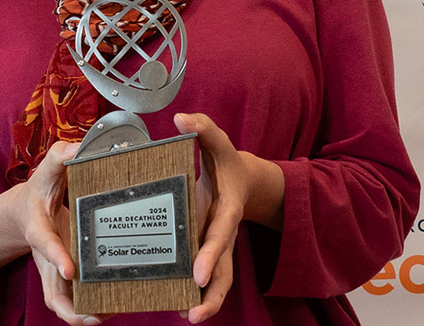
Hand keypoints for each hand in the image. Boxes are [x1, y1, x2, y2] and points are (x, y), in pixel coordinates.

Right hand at [18, 142, 109, 325]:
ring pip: (64, 305)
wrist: (26, 211)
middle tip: (98, 314)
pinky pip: (76, 299)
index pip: (45, 245)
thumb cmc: (40, 192)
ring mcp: (54, 270)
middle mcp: (46, 257)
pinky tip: (116, 304)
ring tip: (114, 312)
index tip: (70, 270)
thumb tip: (78, 147)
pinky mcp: (66, 275)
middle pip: (52, 294)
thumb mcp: (46, 171)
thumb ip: (59, 157)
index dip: (56, 257)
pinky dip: (91, 308)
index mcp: (38, 229)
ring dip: (85, 315)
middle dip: (72, 310)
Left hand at [172, 113, 270, 323]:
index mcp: (228, 209)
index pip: (221, 232)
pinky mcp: (209, 253)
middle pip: (223, 268)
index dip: (211, 252)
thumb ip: (203, 128)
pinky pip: (208, 279)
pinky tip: (177, 307)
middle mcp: (224, 233)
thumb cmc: (227, 164)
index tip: (198, 273)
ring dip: (207, 303)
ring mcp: (218, 247)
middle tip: (194, 313)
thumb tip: (181, 118)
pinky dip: (198, 296)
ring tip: (187, 318)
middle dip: (211, 293)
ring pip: (219, 281)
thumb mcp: (219, 142)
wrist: (246, 182)